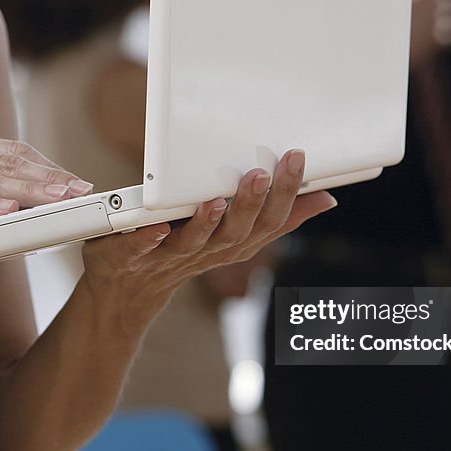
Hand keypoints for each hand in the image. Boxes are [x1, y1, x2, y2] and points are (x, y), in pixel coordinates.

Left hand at [80, 150, 336, 332]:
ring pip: (194, 243)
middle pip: (237, 234)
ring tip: (216, 201)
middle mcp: (206, 252)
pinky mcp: (130, 256)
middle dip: (251, 205)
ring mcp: (168, 256)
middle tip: (261, 174)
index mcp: (233, 242)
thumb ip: (275, 216)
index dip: (286, 194)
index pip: (268, 222)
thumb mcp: (234, 233)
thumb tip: (324, 198)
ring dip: (207, 224)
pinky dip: (149, 239)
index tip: (297, 159)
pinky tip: (157, 227)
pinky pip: (141, 249)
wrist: (126, 290)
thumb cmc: (184, 250)